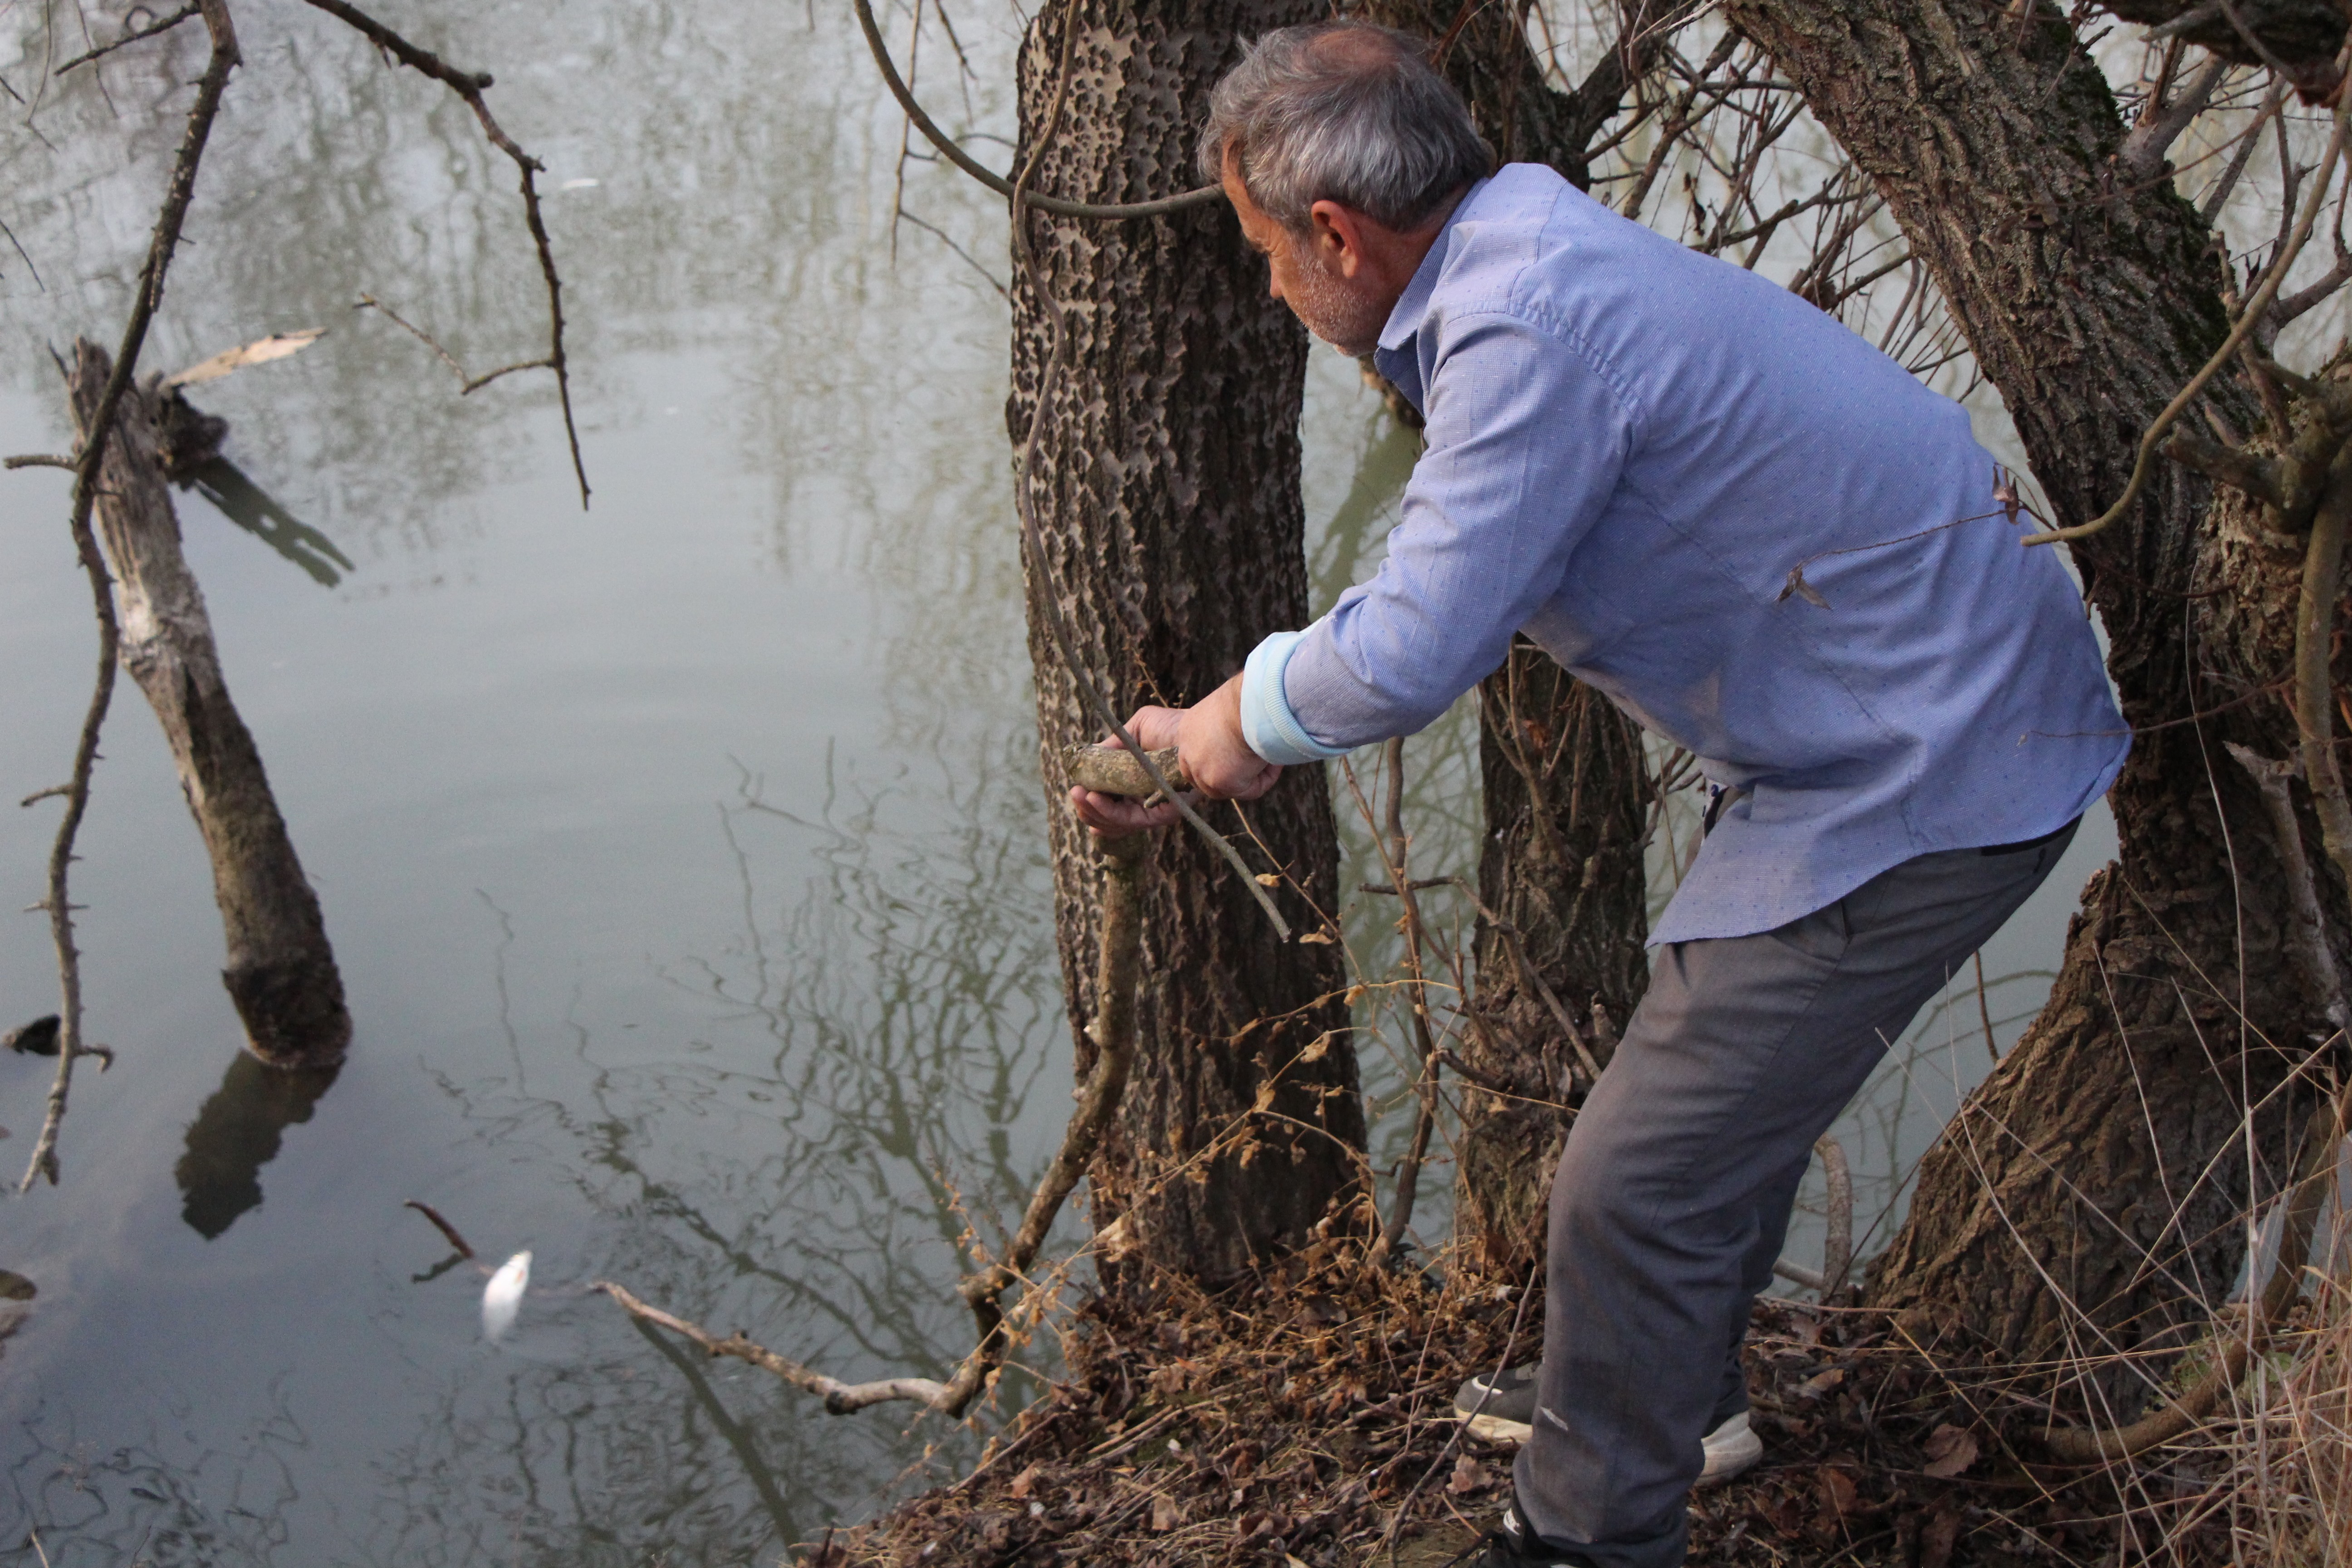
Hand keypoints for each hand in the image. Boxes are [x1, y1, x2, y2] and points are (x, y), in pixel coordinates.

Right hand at [1068, 675, 1279, 834]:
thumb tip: (1090, 758)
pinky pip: (1131, 820)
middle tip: (1075, 794)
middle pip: (1110, 819)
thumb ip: (1113, 746)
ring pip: (1117, 823)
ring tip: (1081, 796)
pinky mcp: (1164, 812)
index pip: (1111, 803)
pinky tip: (1094, 799)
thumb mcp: (1135, 730)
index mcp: (1138, 785)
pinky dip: (1109, 812)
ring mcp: (1155, 810)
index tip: (1077, 792)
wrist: (1197, 730)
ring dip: (1094, 811)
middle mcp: (1147, 802)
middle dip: (1088, 809)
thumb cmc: (1172, 727)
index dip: (1092, 803)